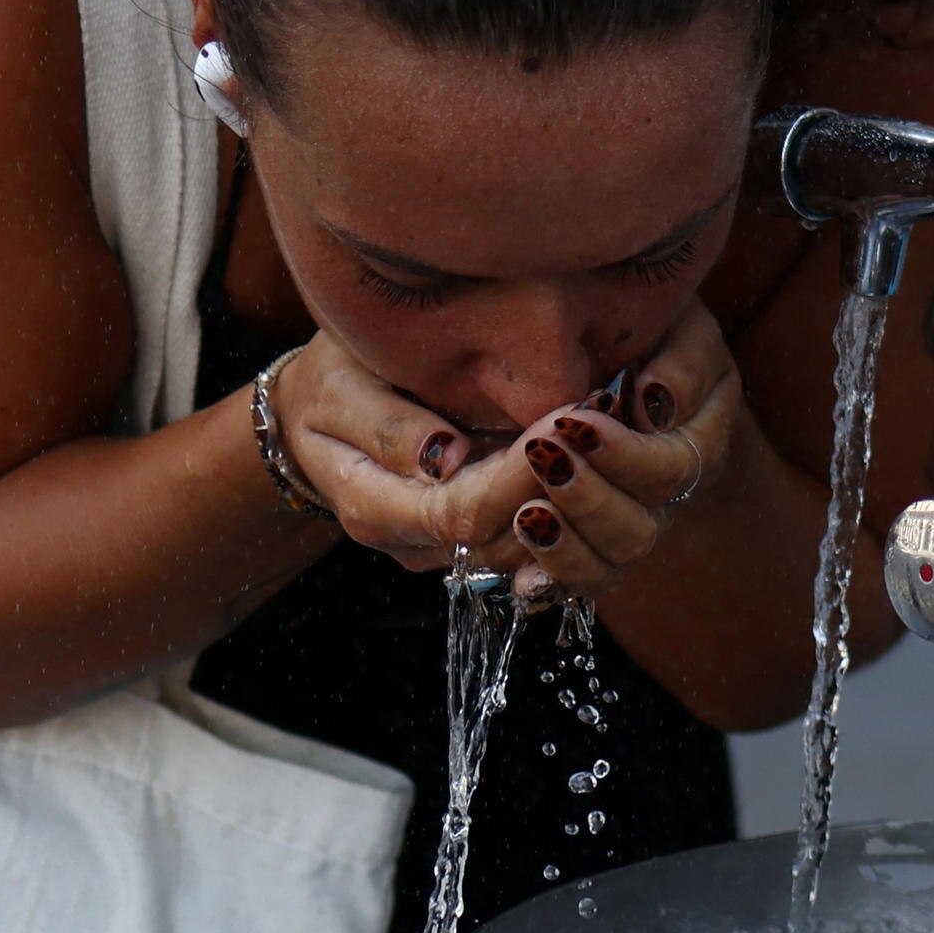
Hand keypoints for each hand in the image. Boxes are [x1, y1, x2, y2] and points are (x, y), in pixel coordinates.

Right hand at [270, 301, 744, 599]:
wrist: (316, 412)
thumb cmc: (327, 383)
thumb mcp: (337, 389)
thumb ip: (385, 426)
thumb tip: (444, 457)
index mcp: (378, 509)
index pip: (465, 514)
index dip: (519, 477)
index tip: (560, 424)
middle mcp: (419, 544)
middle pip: (510, 539)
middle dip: (565, 485)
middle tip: (610, 421)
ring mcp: (452, 549)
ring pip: (535, 549)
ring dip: (583, 498)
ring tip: (617, 432)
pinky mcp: (482, 535)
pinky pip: (541, 544)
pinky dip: (580, 509)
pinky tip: (610, 463)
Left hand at [481, 299, 747, 605]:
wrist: (617, 347)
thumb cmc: (651, 329)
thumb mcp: (682, 326)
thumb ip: (684, 361)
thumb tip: (655, 403)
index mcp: (699, 444)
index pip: (672, 471)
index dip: (625, 456)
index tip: (573, 422)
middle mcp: (667, 498)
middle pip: (639, 530)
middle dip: (589, 499)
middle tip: (542, 457)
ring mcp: (627, 528)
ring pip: (609, 567)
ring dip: (566, 543)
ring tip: (528, 513)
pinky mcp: (586, 545)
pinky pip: (575, 582)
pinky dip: (549, 580)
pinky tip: (523, 572)